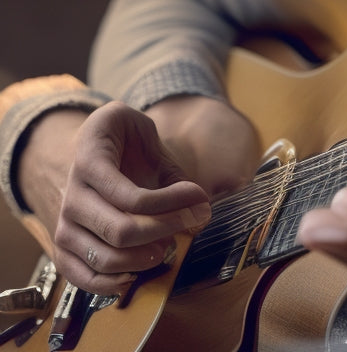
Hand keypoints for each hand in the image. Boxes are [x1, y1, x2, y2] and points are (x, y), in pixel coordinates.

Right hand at [19, 96, 259, 295]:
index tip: (200, 199)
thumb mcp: (152, 145)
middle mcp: (71, 194)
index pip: (133, 197)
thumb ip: (176, 179)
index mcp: (91, 160)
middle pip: (121, 231)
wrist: (93, 145)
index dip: (172, 204)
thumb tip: (202, 213)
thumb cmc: (128, 144)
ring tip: (167, 246)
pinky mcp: (63, 247)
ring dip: (143, 258)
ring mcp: (63, 223)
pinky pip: (80, 277)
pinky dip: (111, 283)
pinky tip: (138, 274)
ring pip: (104, 257)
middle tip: (192, 221)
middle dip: (165, 230)